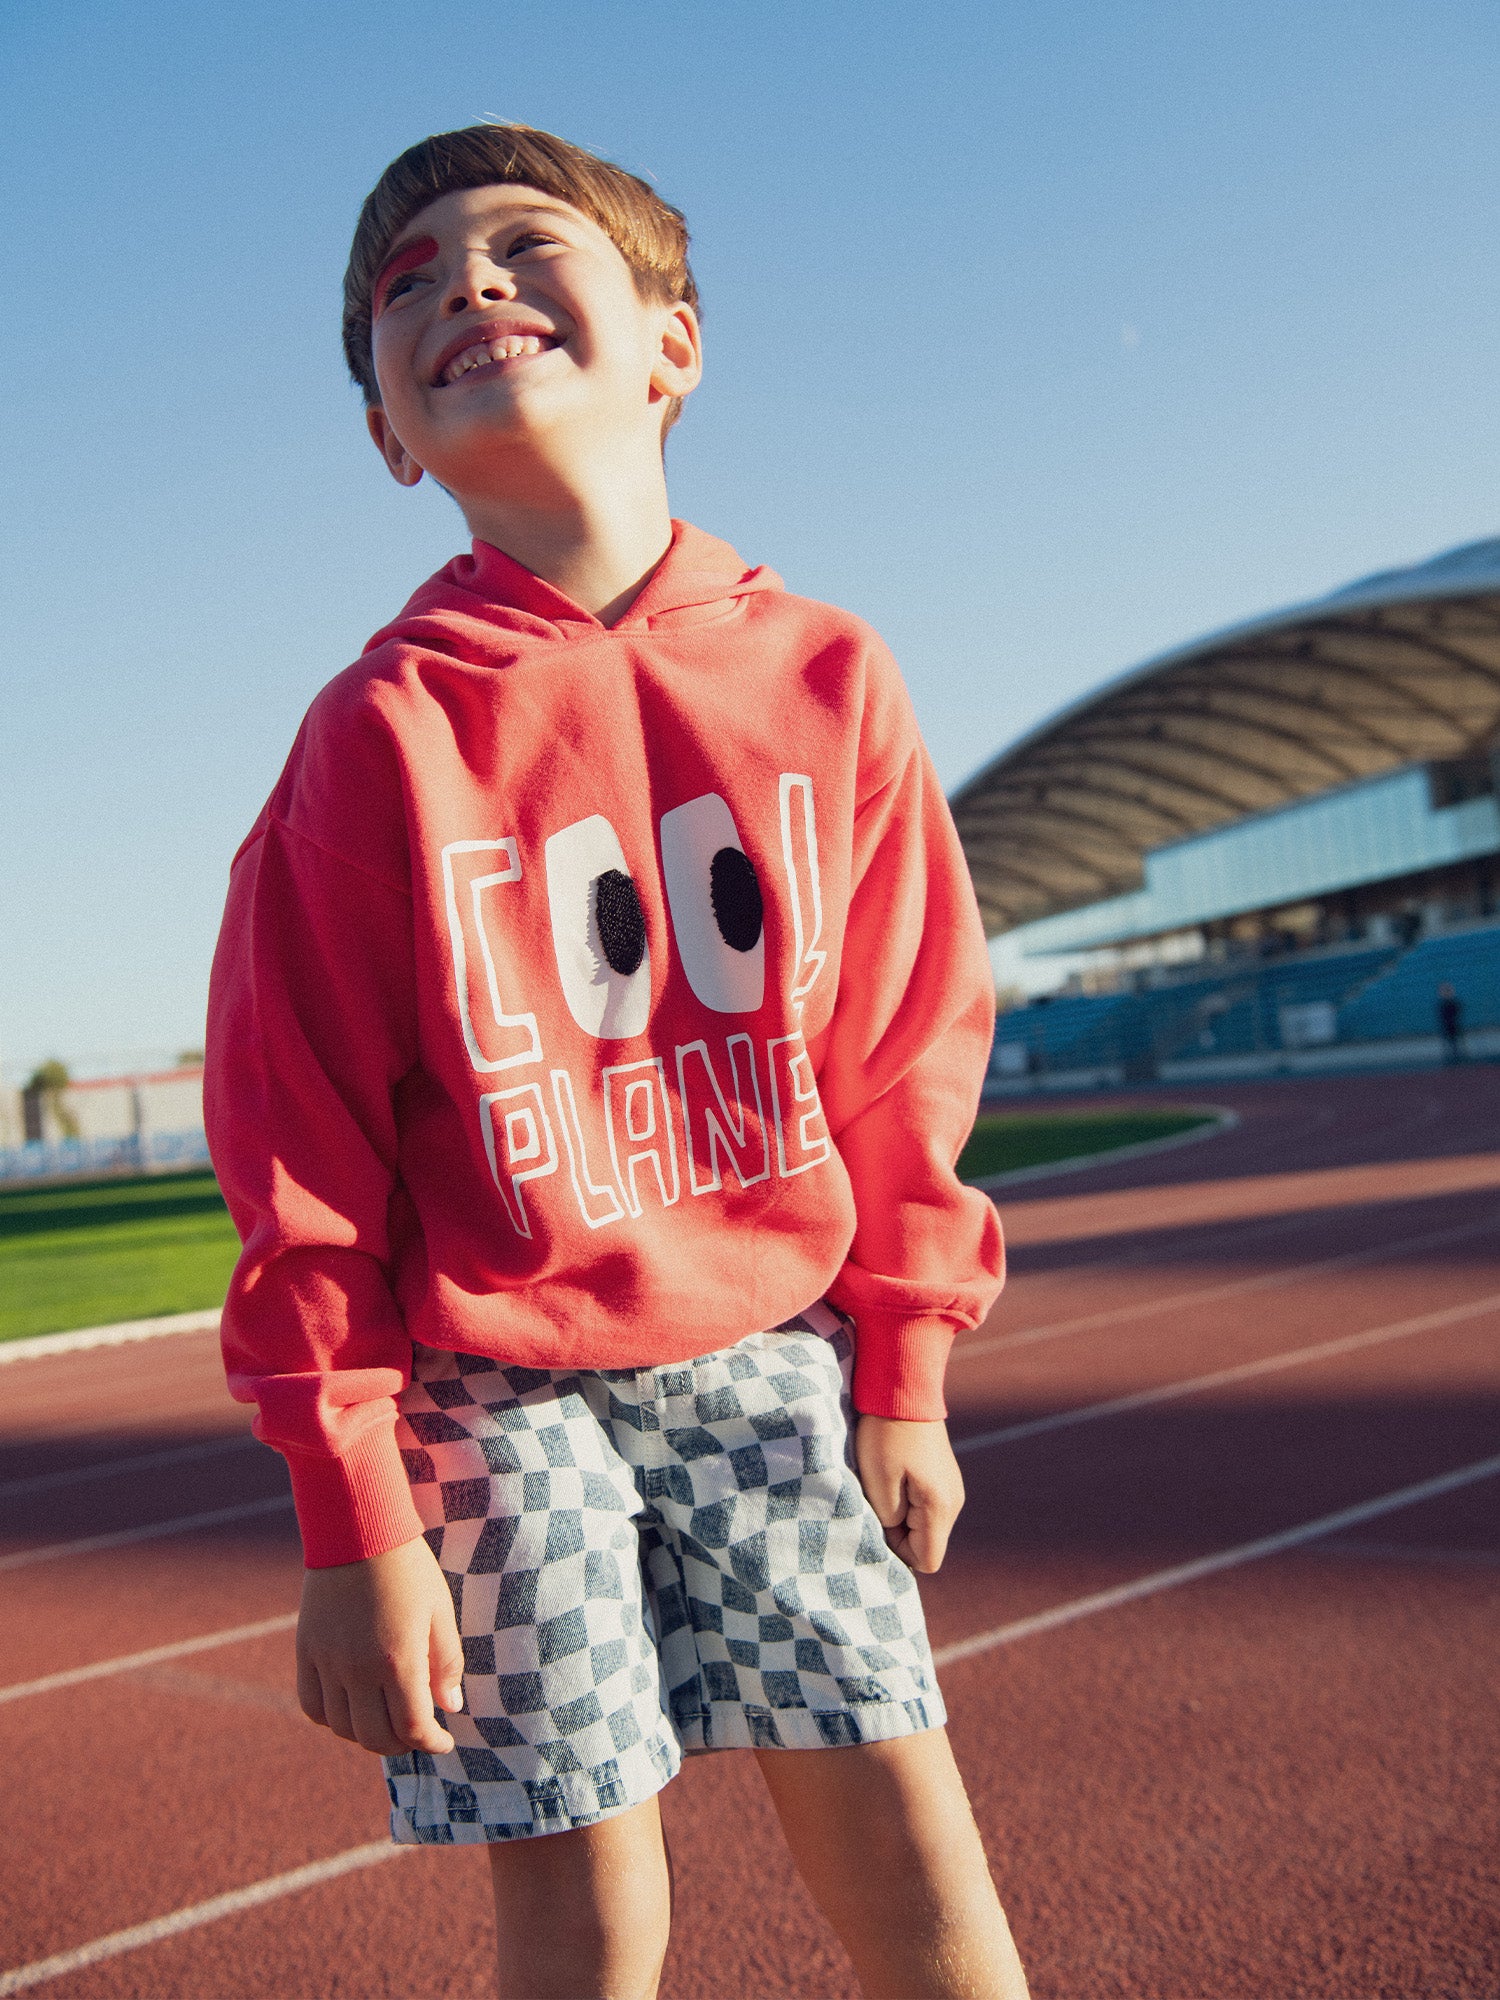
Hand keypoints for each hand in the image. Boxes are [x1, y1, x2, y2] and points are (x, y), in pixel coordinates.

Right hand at [296, 1534, 464, 1755]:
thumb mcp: (440, 1610)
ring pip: (342, 1727)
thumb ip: (446, 1663)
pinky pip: (311, 1705)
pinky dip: (331, 1718)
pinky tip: (351, 1708)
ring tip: (387, 1722)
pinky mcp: (305, 1651)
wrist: (358, 1530)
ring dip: (367, 1735)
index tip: (443, 1742)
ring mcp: (327, 1662)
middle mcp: (357, 1669)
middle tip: (417, 1734)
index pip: (412, 1728)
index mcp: (397, 1660)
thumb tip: (450, 1707)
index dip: (431, 1743)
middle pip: (375, 1737)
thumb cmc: (408, 1568)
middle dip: (401, 1745)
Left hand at [855, 1415, 964, 1572]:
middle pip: (925, 1543)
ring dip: (900, 1513)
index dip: (898, 1551)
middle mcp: (954, 1502)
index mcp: (941, 1507)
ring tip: (885, 1482)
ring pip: (924, 1524)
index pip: (927, 1560)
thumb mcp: (878, 1482)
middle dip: (898, 1531)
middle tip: (878, 1497)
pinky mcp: (943, 1477)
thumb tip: (894, 1536)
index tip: (880, 1521)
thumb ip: (889, 1520)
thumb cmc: (886, 1435)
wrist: (904, 1390)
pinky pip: (925, 1506)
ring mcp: (951, 1489)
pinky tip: (894, 1473)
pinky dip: (906, 1499)